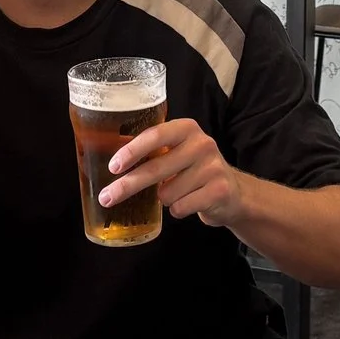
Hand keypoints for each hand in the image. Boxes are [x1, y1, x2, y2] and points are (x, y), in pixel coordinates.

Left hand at [99, 118, 251, 226]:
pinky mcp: (219, 191)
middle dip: (127, 186)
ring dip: (165, 199)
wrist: (232, 192)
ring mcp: (212, 168)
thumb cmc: (194, 171)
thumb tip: (114, 166)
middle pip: (154, 169)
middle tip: (106, 198)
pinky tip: (190, 202)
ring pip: (166, 194)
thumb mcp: (178, 151)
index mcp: (186, 129)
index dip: (132, 151)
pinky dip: (178, 210)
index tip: (113, 167)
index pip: (155, 135)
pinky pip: (180, 207)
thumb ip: (154, 151)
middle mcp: (202, 144)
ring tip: (180, 193)